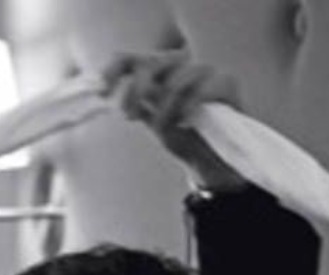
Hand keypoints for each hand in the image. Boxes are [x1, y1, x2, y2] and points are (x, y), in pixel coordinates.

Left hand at [102, 49, 247, 191]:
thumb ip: (138, 104)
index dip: (114, 70)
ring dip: (165, 110)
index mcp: (160, 73)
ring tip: (167, 129)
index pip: (132, 60)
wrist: (213, 161)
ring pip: (176, 80)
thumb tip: (108, 95)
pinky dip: (191, 105)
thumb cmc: (184, 138)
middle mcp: (181, 67)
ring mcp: (204, 72)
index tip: (102, 91)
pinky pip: (203, 88)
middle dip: (136, 89)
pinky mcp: (226, 83)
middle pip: (151, 62)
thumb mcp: (154, 121)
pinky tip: (186, 120)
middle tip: (129, 116)